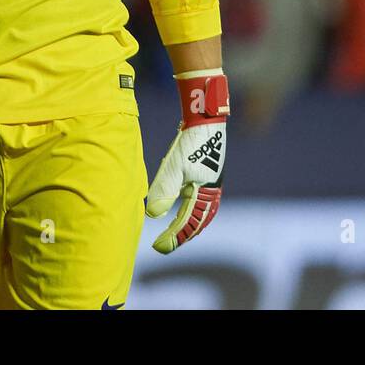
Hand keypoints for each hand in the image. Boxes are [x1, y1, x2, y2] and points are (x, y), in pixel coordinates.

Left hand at [146, 68, 229, 253]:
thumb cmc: (192, 142)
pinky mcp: (204, 172)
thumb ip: (164, 191)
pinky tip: (178, 205)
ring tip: (174, 233)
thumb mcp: (174, 167)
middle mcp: (211, 191)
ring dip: (188, 224)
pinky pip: (197, 198)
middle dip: (182, 235)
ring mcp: (209, 182)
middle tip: (163, 245)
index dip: (174, 237)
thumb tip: (152, 215)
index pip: (189, 223)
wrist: (205, 118)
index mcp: (207, 194)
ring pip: (200, 211)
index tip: (158, 247)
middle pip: (198, 222)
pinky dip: (189, 208)